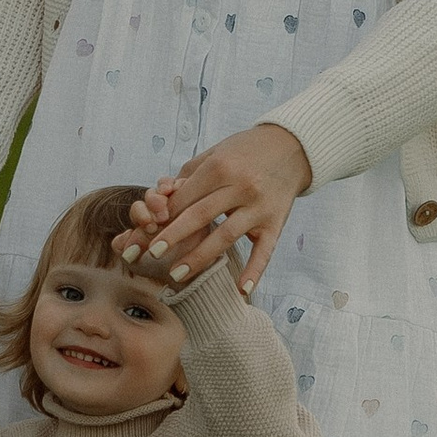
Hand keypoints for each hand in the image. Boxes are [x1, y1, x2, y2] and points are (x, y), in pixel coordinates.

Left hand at [123, 124, 313, 295]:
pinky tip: (242, 290)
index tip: (145, 234)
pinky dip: (255, 270)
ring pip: (226, 235)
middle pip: (200, 215)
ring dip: (199, 257)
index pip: (185, 198)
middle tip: (151, 254)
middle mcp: (240, 186)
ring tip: (176, 274)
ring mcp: (259, 206)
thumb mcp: (214, 153)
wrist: (291, 146)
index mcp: (220, 167)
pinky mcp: (276, 221)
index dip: (163, 217)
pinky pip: (265, 250)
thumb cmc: (244, 151)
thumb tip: (161, 201)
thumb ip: (188, 176)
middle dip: (173, 236)